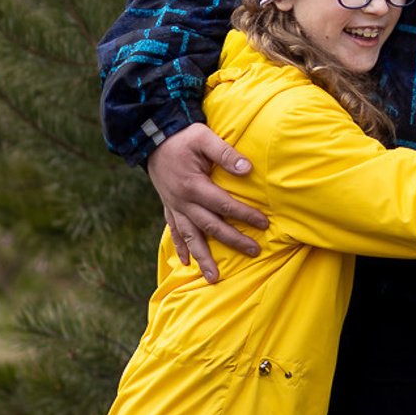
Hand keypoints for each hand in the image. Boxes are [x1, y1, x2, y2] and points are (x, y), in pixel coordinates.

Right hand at [146, 123, 269, 282]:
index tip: (264, 223)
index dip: (245, 215)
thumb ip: (226, 154)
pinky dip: (180, 247)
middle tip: (254, 251)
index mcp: (193, 186)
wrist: (152, 137)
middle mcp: (182, 202)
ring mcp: (173, 207)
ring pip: (190, 237)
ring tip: (214, 277)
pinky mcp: (168, 207)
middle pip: (211, 226)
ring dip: (203, 257)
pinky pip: (174, 231)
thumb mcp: (204, 138)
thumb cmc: (183, 137)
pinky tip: (186, 262)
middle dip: (233, 240)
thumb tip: (247, 169)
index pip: (224, 205)